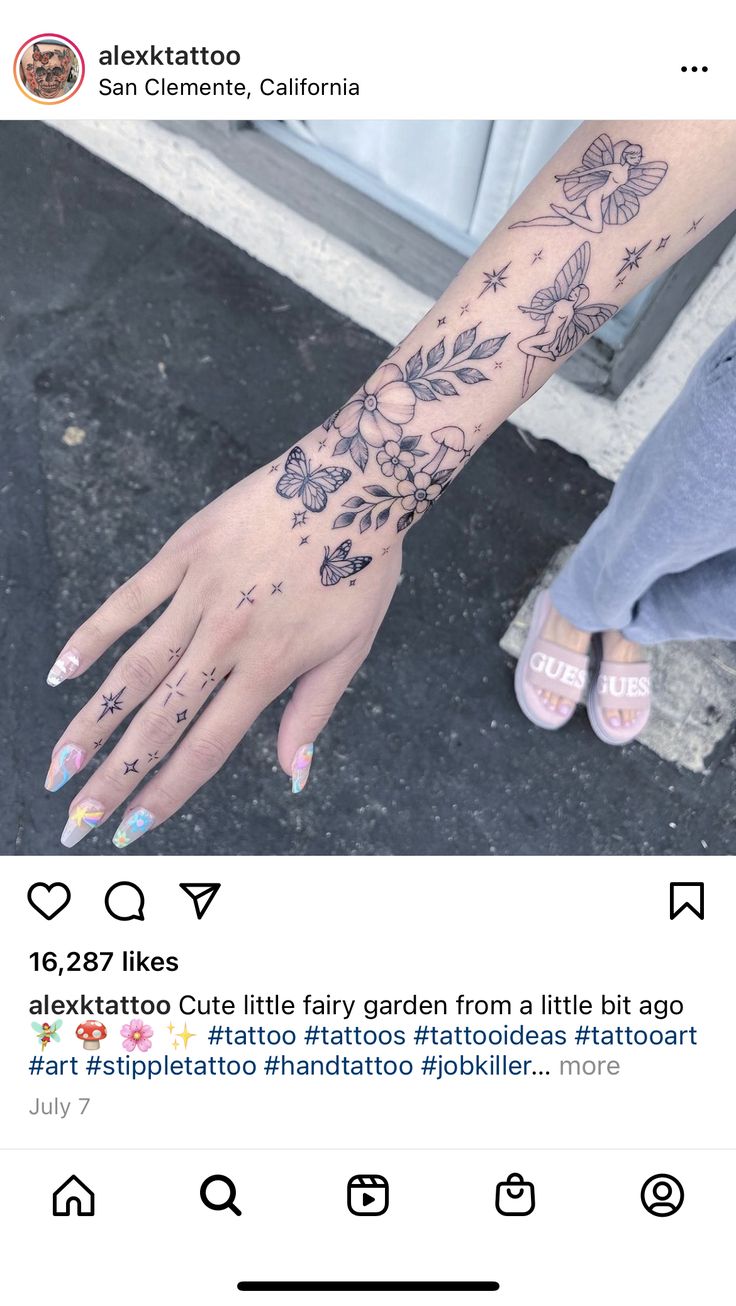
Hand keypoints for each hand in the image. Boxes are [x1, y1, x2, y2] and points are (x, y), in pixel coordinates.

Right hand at [45, 432, 401, 847]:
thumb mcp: (351, 648)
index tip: (130, 830)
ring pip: (131, 670)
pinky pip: (126, 602)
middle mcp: (224, 640)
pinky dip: (91, 638)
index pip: (204, 749)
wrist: (353, 480)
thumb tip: (291, 776)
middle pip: (156, 722)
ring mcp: (197, 594)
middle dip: (112, 778)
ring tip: (59, 764)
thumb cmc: (359, 569)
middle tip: (75, 821)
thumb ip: (312, 714)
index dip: (164, 794)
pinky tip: (60, 673)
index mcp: (267, 670)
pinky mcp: (182, 553)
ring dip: (91, 722)